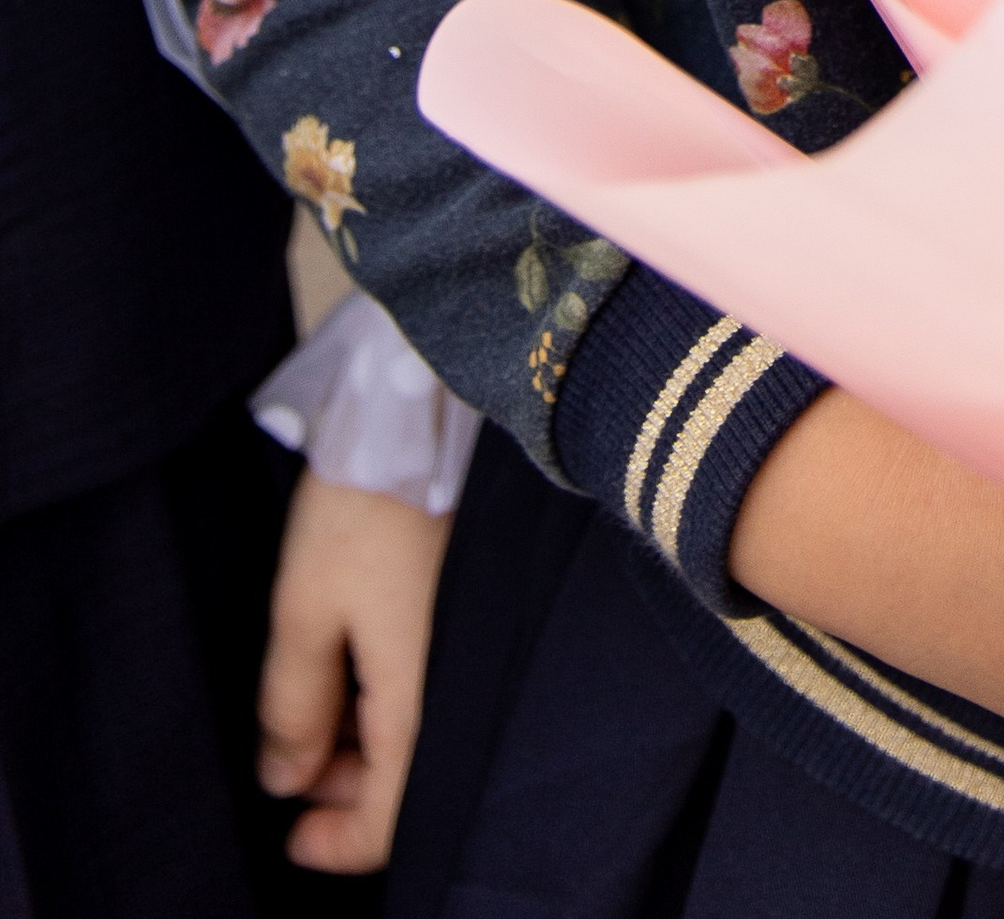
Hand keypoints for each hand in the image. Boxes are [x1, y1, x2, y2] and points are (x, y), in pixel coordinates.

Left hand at [257, 473, 452, 872]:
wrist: (429, 410)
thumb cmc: (365, 507)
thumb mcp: (303, 608)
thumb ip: (294, 704)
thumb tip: (287, 778)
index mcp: (418, 694)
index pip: (390, 816)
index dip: (337, 843)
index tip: (292, 838)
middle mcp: (456, 677)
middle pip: (408, 776)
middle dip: (345, 789)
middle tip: (290, 768)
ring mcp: (464, 637)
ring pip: (418, 726)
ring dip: (363, 739)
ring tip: (312, 711)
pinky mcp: (466, 600)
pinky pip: (427, 678)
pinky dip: (385, 694)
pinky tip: (351, 665)